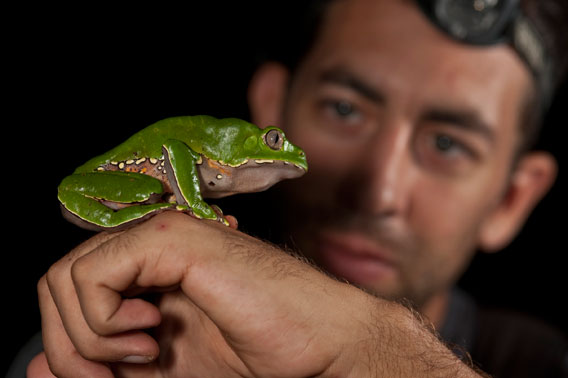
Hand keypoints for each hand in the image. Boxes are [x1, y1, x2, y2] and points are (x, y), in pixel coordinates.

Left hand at [32, 211, 481, 376]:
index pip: (70, 291)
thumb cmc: (254, 356)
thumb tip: (35, 368)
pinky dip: (102, 320)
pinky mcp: (175, 239)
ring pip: (66, 278)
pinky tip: (149, 331)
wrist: (319, 348)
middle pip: (58, 285)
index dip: (68, 341)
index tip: (102, 377)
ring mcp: (162, 235)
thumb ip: (101, 367)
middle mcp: (150, 246)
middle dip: (70, 345)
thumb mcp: (160, 371)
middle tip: (115, 372)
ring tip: (140, 352)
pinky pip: (94, 274)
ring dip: (86, 336)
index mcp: (148, 272)